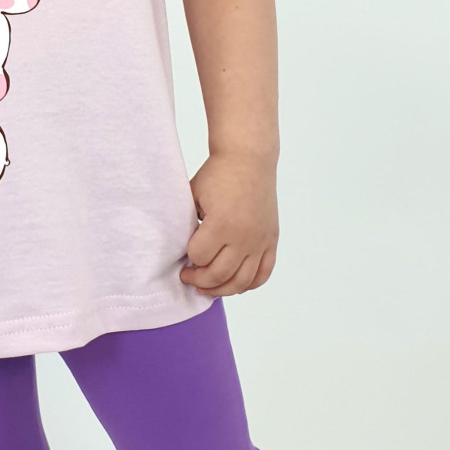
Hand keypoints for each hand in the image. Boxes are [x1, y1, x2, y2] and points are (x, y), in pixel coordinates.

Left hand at [180, 151, 278, 297]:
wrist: (248, 159)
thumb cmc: (217, 175)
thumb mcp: (193, 195)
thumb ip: (186, 224)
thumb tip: (178, 252)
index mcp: (222, 223)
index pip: (199, 257)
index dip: (188, 259)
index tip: (182, 258)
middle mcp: (244, 236)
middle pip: (219, 275)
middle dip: (200, 280)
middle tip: (188, 276)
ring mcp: (260, 240)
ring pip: (242, 281)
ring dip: (222, 290)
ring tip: (207, 287)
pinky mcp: (271, 240)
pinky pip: (263, 274)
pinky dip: (248, 284)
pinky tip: (234, 284)